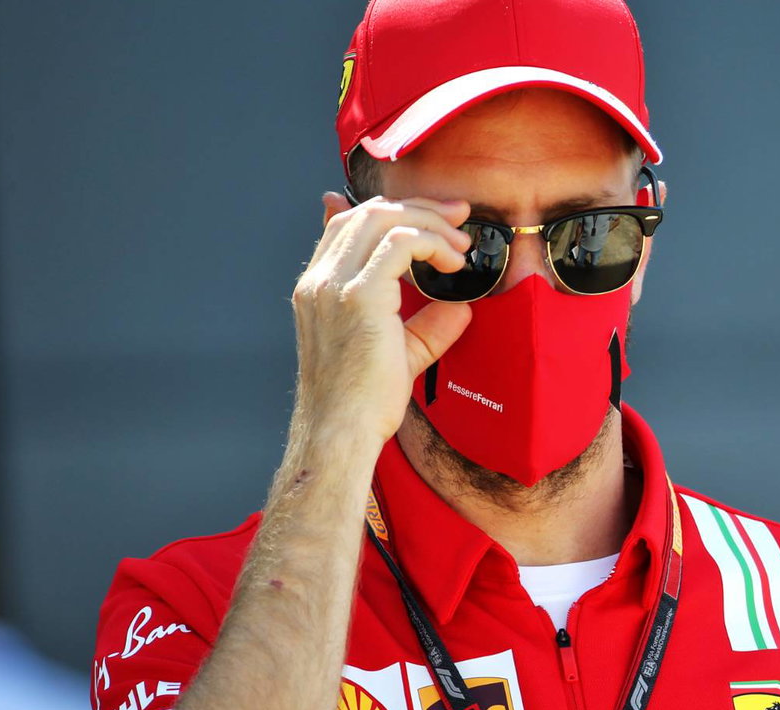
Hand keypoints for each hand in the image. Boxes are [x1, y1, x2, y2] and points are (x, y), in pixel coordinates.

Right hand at [290, 192, 475, 444]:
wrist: (341, 433)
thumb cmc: (364, 403)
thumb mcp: (400, 352)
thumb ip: (426, 324)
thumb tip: (460, 305)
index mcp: (318, 288)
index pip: (347, 225)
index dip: (393, 211)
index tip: (435, 217)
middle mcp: (320, 280)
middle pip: (367, 212)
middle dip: (419, 207)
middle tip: (458, 216)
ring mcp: (334, 285)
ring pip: (382, 218)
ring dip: (430, 222)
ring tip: (460, 245)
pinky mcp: (359, 297)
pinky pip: (400, 243)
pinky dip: (432, 243)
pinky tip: (452, 263)